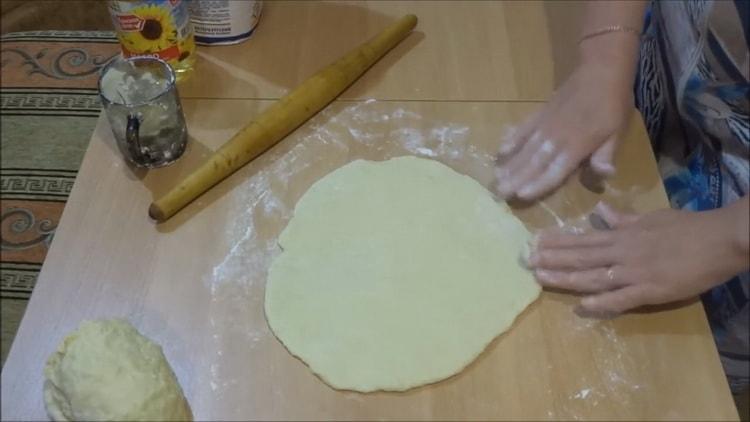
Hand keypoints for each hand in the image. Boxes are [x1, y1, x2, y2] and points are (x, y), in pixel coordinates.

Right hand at [495, 61, 633, 200]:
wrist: (601, 70)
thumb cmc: (613, 103)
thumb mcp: (617, 131)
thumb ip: (606, 154)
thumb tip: (603, 175)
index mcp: (577, 145)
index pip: (555, 170)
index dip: (538, 184)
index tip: (521, 196)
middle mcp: (557, 138)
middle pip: (534, 162)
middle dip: (516, 179)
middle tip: (499, 193)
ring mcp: (546, 125)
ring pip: (525, 149)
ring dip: (510, 165)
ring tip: (496, 178)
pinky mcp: (540, 114)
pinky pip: (523, 129)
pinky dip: (511, 140)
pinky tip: (500, 151)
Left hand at [528, 203, 747, 314]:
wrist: (720, 239)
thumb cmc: (687, 227)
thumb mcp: (651, 218)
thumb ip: (624, 219)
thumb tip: (602, 211)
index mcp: (623, 235)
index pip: (583, 239)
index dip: (558, 241)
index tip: (535, 242)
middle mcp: (623, 252)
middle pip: (581, 256)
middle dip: (552, 259)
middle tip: (527, 261)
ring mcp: (635, 272)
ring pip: (594, 276)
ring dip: (566, 278)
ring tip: (541, 278)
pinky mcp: (652, 290)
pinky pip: (622, 298)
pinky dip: (602, 303)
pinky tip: (582, 306)